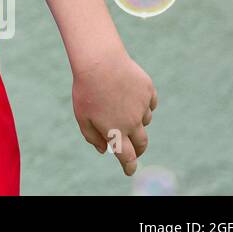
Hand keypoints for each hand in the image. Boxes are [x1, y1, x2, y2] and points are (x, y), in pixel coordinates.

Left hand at [71, 47, 157, 175]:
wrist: (99, 61)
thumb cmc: (86, 89)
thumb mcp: (82, 116)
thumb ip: (92, 136)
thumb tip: (104, 150)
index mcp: (116, 131)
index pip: (127, 157)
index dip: (129, 166)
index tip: (130, 170)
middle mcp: (133, 122)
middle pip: (141, 143)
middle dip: (138, 149)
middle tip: (134, 148)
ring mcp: (143, 106)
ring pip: (145, 121)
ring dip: (136, 120)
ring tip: (120, 105)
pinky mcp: (148, 91)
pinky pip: (150, 103)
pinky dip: (144, 104)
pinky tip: (131, 94)